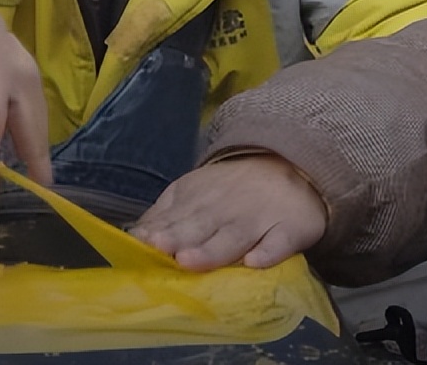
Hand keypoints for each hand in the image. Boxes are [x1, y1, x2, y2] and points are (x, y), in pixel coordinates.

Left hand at [129, 155, 326, 269]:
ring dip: (212, 250)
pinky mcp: (291, 229)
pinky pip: (281, 242)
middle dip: (180, 237)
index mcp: (201, 197)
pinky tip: (256, 262)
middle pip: (201, 226)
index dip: (160, 230)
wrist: (289, 165)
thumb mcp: (194, 192)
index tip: (143, 243)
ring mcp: (260, 219)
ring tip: (190, 261)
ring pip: (235, 236)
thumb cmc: (231, 189)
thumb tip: (135, 236)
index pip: (177, 216)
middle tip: (161, 249)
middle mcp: (228, 208)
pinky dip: (270, 252)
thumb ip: (166, 214)